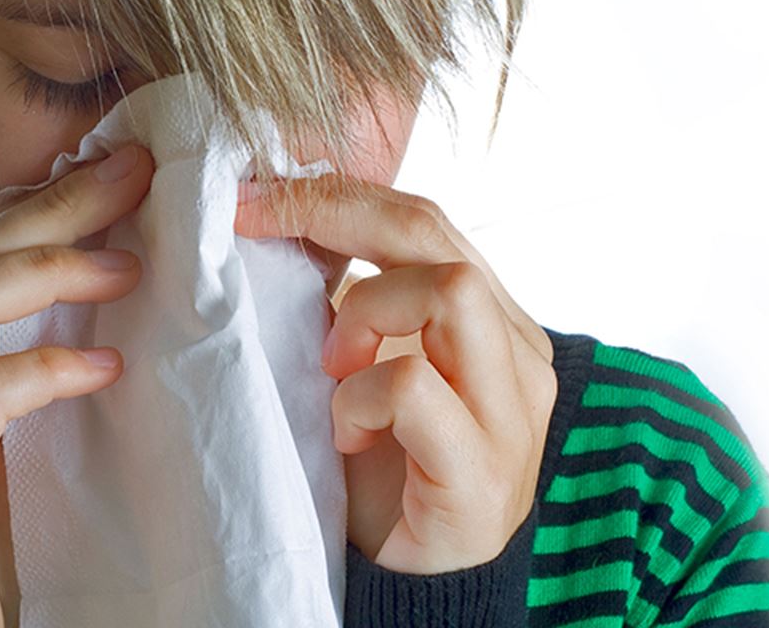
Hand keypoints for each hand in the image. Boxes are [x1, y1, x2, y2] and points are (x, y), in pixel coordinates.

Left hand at [233, 176, 557, 573]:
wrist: (406, 577)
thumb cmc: (377, 466)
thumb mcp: (360, 364)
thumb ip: (350, 301)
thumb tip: (278, 219)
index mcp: (489, 318)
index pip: (421, 218)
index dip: (334, 193)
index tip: (252, 191)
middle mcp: (516, 352)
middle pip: (433, 233)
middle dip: (331, 214)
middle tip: (252, 224)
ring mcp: (512, 411)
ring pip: (448, 290)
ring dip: (363, 312)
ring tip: (331, 367)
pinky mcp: (485, 472)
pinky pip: (415, 388)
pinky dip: (362, 398)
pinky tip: (346, 431)